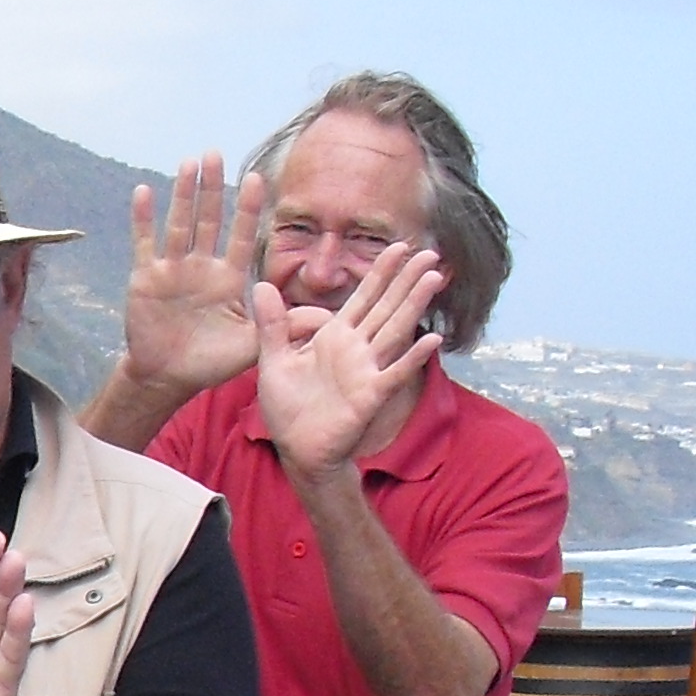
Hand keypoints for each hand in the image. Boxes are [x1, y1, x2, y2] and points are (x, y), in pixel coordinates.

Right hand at [121, 156, 267, 396]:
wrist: (168, 377)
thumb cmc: (210, 362)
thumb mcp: (252, 346)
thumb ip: (281, 327)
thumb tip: (325, 318)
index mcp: (228, 278)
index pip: (240, 235)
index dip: (247, 208)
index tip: (257, 178)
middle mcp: (201, 266)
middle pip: (209, 219)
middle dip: (213, 187)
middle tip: (216, 153)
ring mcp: (173, 270)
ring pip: (179, 224)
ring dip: (183, 194)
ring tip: (188, 163)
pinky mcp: (146, 279)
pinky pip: (144, 243)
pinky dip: (143, 219)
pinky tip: (144, 191)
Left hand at [252, 239, 446, 482]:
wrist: (296, 449)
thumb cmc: (288, 408)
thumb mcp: (273, 360)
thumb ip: (271, 324)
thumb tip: (260, 285)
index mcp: (335, 337)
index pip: (362, 297)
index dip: (381, 272)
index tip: (400, 246)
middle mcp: (356, 349)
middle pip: (386, 307)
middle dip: (407, 280)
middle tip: (431, 253)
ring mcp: (366, 370)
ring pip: (395, 331)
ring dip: (414, 305)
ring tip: (435, 279)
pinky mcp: (369, 395)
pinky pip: (393, 374)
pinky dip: (411, 358)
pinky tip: (431, 340)